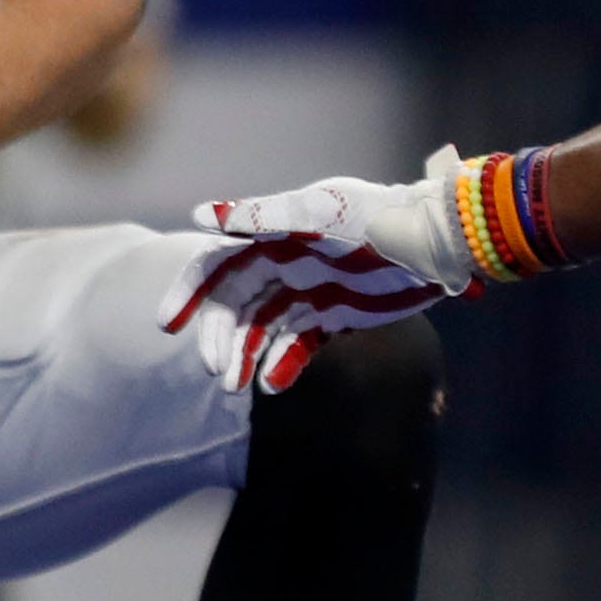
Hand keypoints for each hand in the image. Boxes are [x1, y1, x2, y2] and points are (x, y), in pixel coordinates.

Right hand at [162, 145, 480, 394]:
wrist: (432, 242)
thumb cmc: (376, 218)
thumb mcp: (318, 214)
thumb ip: (261, 217)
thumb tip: (197, 216)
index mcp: (272, 234)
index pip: (217, 265)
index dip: (190, 292)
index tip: (168, 326)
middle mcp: (283, 263)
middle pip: (234, 305)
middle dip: (219, 337)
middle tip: (216, 371)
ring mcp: (307, 291)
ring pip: (261, 329)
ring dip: (244, 355)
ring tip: (236, 386)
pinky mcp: (333, 316)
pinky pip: (298, 345)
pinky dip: (282, 365)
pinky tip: (270, 386)